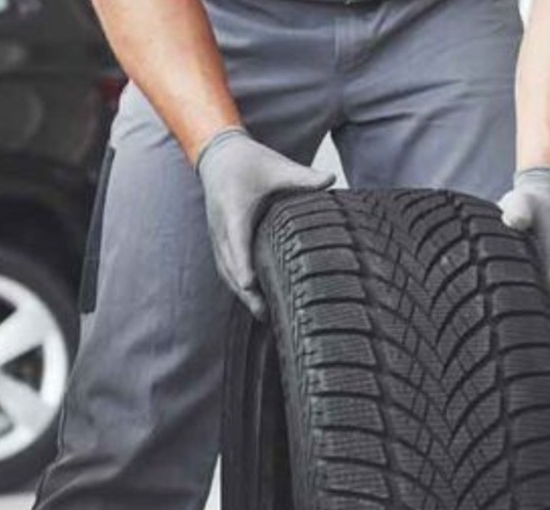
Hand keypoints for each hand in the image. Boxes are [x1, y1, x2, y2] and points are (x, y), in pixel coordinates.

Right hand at [197, 127, 334, 317]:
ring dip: (240, 293)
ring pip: (226, 270)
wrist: (218, 155)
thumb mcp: (276, 166)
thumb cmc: (247, 160)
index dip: (242, 265)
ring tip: (262, 315)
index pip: (236, 242)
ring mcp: (218, 235)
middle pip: (229, 266)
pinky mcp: (220, 239)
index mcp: (234, 210)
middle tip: (264, 313)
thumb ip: (303, 177)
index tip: (250, 285)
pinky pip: (225, 266)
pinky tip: (253, 299)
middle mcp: (222, 227)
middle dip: (244, 291)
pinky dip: (236, 284)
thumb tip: (331, 178)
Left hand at [498, 168, 549, 316]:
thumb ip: (517, 211)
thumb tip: (514, 220)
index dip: (527, 315)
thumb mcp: (521, 202)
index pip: (549, 301)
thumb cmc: (531, 202)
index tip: (505, 327)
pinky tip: (521, 311)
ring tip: (509, 328)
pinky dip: (544, 307)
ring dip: (539, 316)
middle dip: (531, 322)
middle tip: (503, 336)